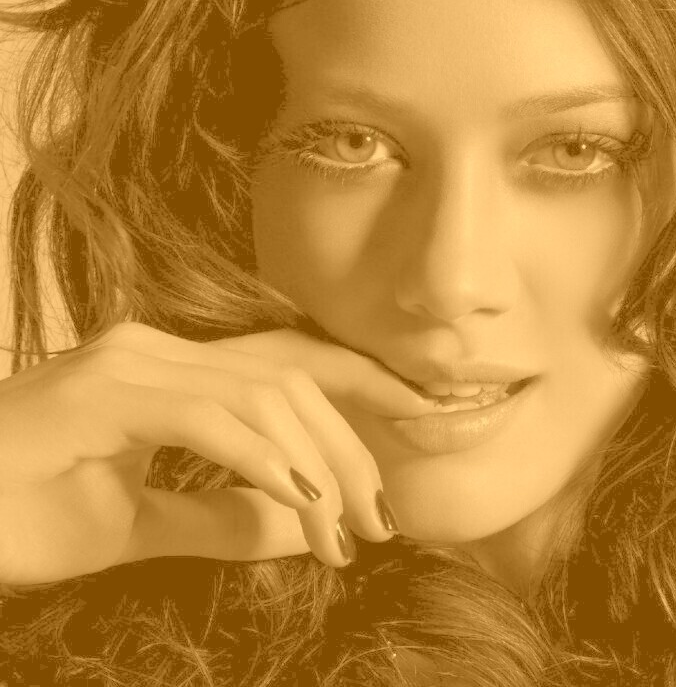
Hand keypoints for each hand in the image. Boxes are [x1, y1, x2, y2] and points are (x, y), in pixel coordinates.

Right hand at [0, 322, 427, 585]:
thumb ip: (222, 516)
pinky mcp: (98, 391)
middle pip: (292, 379)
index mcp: (170, 371)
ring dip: (319, 467)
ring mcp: (126, 363)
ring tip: (347, 533)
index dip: (367, 385)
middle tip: (384, 520)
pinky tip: (303, 505)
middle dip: (355, 445)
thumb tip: (302, 524)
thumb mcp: (140, 523)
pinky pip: (210, 416)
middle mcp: (154, 350)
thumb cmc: (18, 516)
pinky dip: (265, 460)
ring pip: (264, 395)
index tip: (427, 418)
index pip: (291, 364)